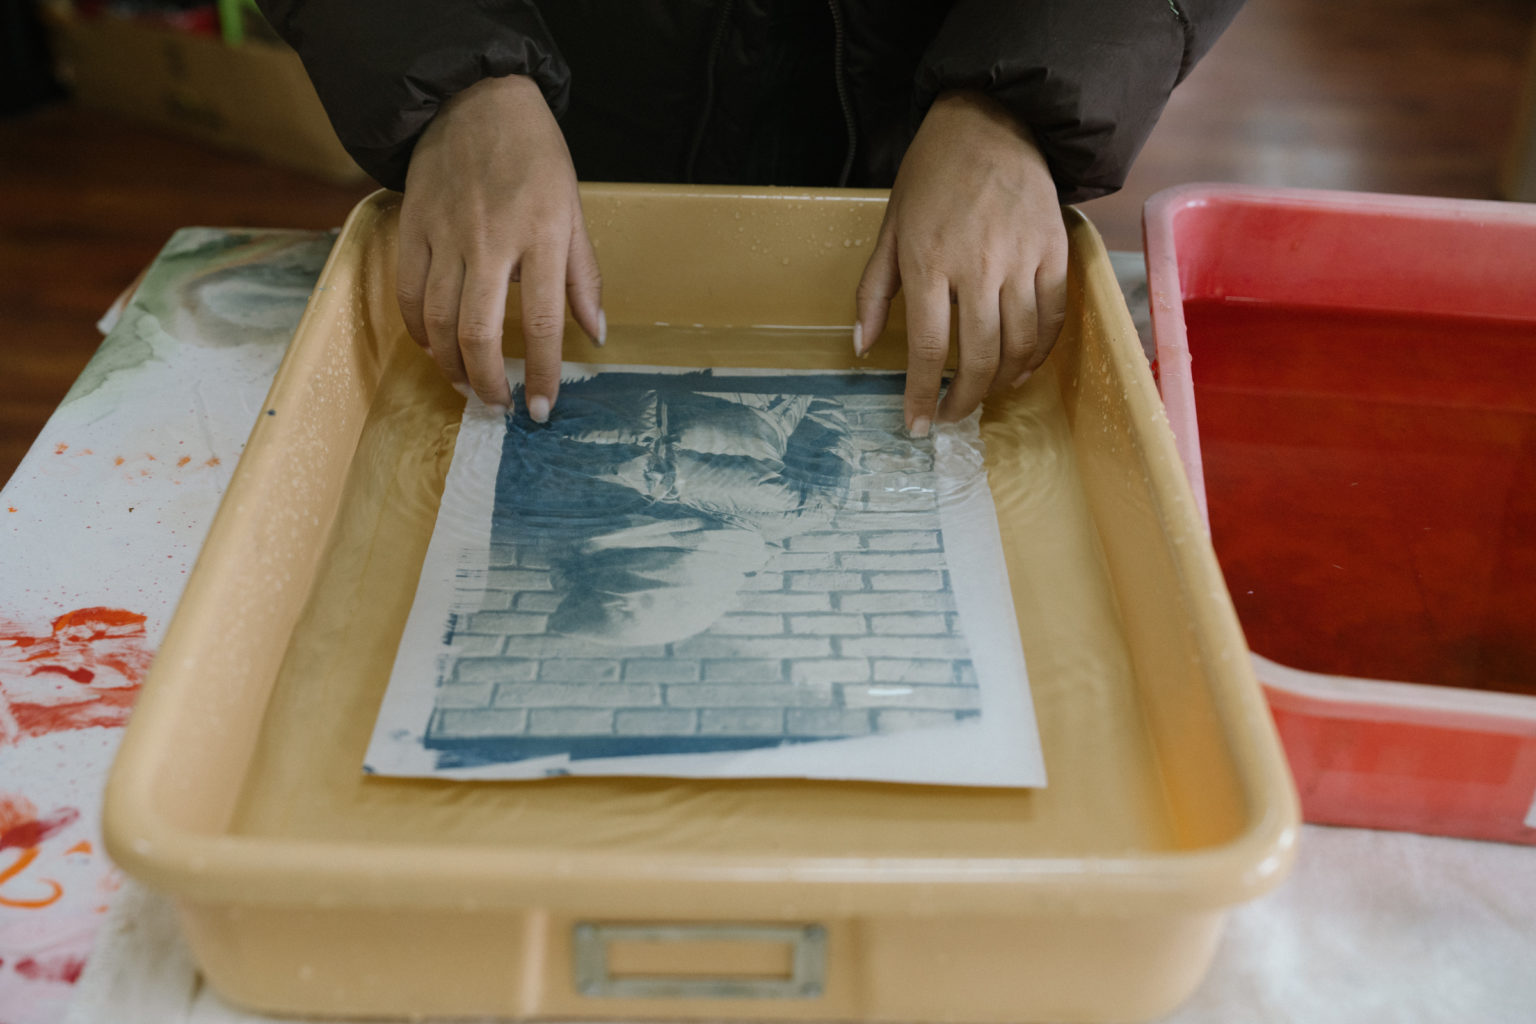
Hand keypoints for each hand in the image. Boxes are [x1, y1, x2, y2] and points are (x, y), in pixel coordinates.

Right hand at [398, 74, 603, 420]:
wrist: (475, 99)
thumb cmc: (534, 154)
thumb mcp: (574, 208)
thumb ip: (583, 276)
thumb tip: (594, 334)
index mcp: (541, 235)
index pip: (544, 322)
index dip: (543, 374)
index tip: (541, 410)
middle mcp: (490, 240)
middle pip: (479, 332)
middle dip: (488, 382)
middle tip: (498, 408)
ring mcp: (445, 234)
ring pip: (438, 321)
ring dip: (451, 365)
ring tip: (468, 384)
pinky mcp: (412, 227)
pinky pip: (407, 293)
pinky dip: (418, 330)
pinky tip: (433, 347)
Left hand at [855, 90, 1066, 435]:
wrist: (990, 123)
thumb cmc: (931, 176)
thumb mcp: (890, 229)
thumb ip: (874, 290)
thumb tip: (862, 346)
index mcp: (929, 262)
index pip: (926, 347)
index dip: (921, 394)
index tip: (917, 425)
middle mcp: (977, 266)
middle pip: (977, 356)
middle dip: (963, 399)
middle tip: (952, 417)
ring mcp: (1021, 260)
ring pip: (1018, 344)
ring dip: (1000, 382)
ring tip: (983, 394)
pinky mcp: (1054, 252)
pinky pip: (1051, 317)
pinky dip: (1038, 352)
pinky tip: (1022, 368)